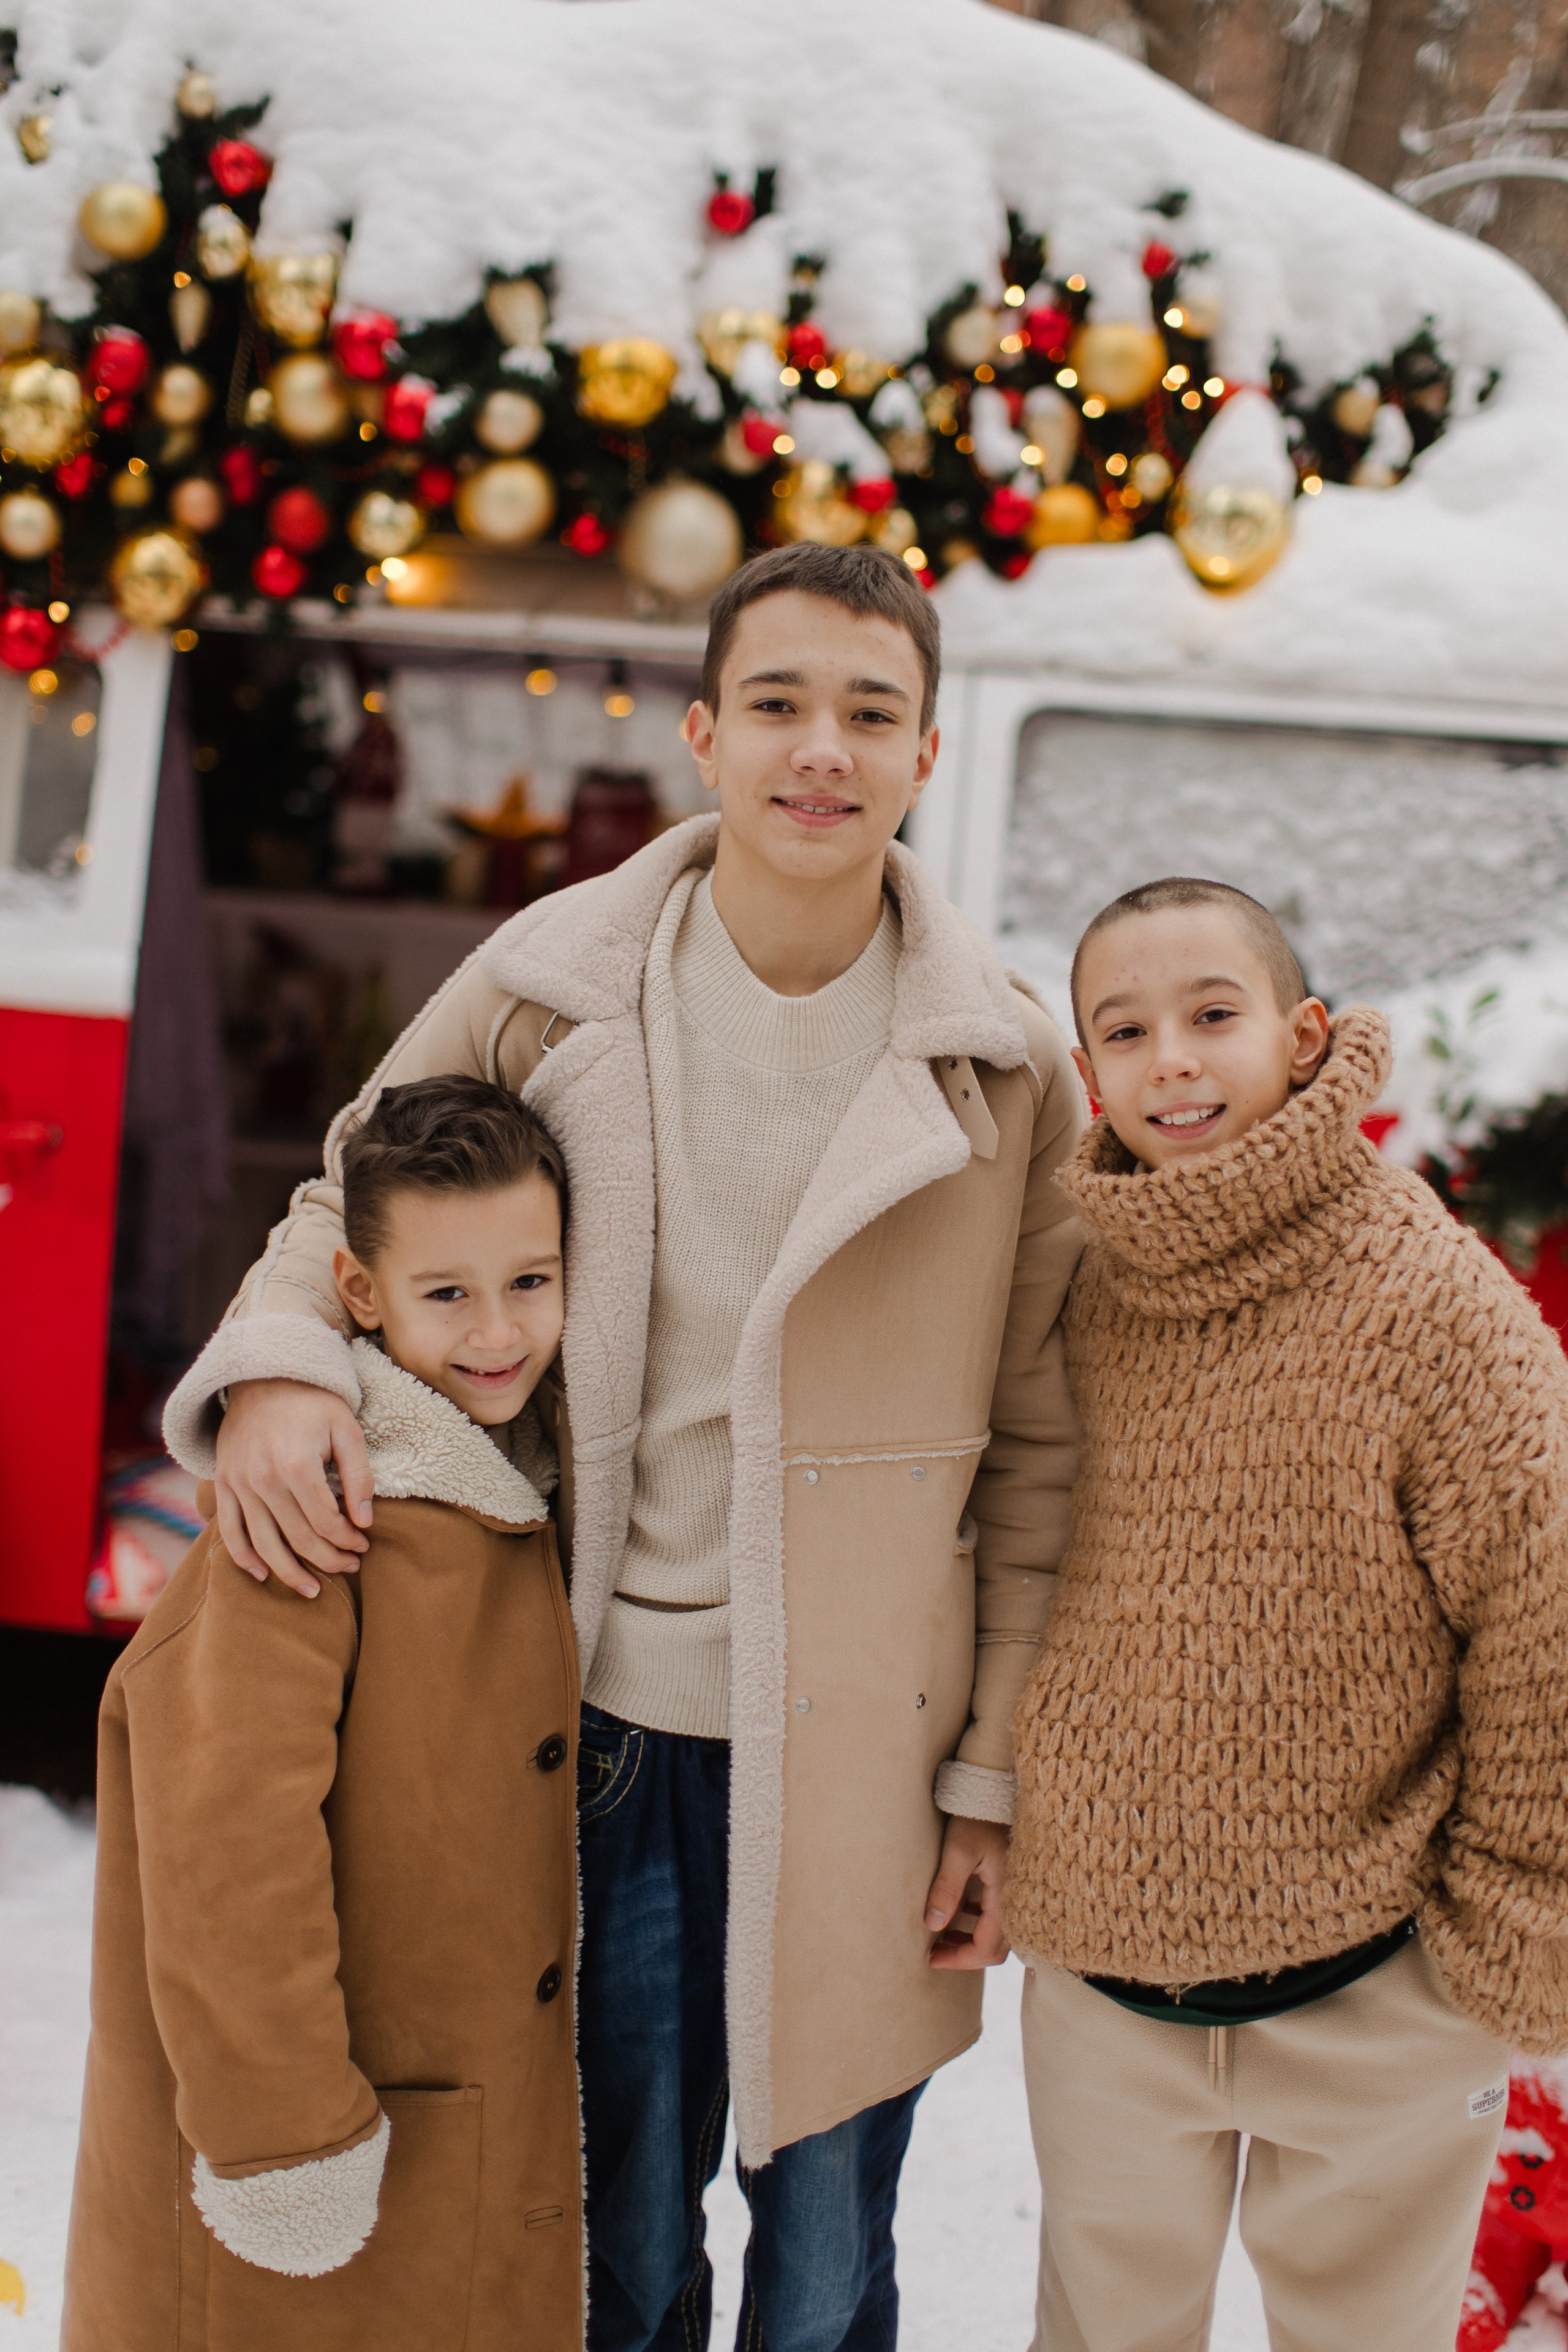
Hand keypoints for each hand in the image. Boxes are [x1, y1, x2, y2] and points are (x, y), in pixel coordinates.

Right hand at [214, 1379, 373, 1598]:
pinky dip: (244, 1558)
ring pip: (264, 1544)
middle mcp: (263, 1479)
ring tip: (313, 1589)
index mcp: (297, 1465)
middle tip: (350, 1566)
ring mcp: (238, 1483)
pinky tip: (263, 1574)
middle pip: (299, 1538)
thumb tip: (364, 1522)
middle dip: (329, 1559)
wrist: (262, 1374)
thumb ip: (359, 1476)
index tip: (364, 1545)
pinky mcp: (222, 1483)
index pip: (327, 1522)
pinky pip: (229, 1530)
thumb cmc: (313, 1401)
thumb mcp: (347, 1428)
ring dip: (289, 1573)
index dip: (349, 1541)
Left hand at [925, 1814, 1010, 1969]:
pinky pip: (1000, 1917)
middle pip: (995, 1948)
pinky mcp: (1012, 1884)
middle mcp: (1017, 1901)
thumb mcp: (958, 1852)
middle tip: (935, 1953)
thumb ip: (946, 1889)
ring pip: (998, 1935)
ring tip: (942, 1938)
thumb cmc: (977, 1819)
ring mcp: (1017, 1893)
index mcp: (1006, 1897)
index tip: (932, 1959)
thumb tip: (932, 1925)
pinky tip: (960, 1913)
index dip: (959, 1959)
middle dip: (964, 1955)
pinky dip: (978, 1924)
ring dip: (971, 1940)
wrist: (995, 1793)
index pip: (986, 1948)